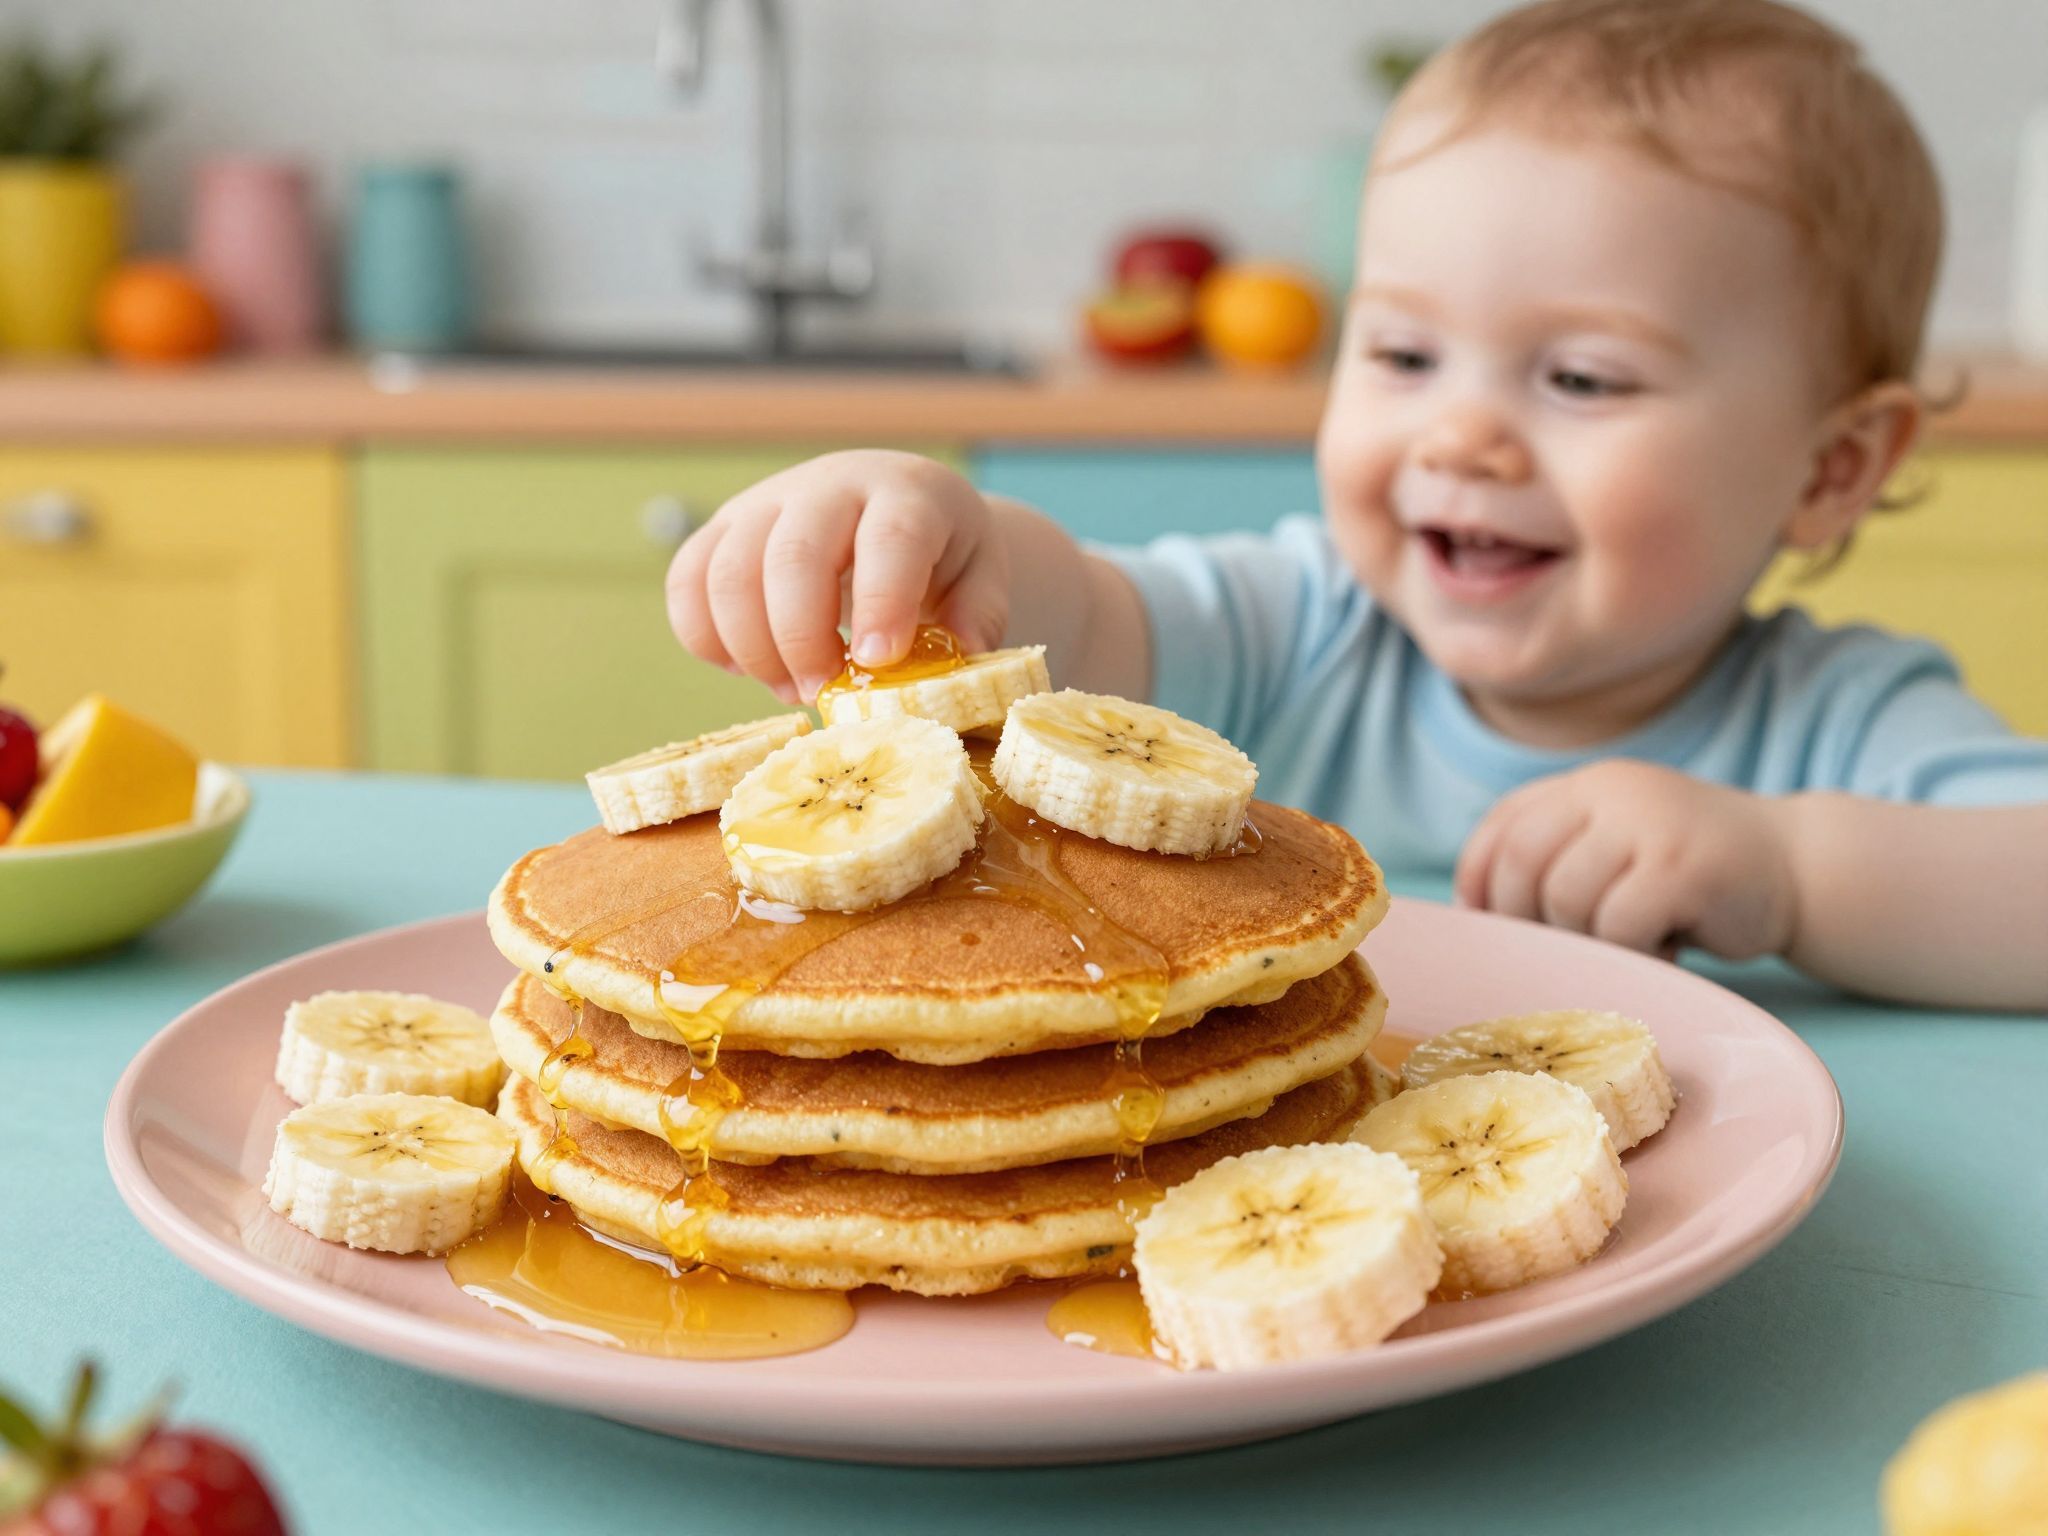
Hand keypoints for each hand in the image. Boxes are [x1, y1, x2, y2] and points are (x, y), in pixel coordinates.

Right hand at [665, 450, 1007, 703]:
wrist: (893, 506)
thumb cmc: (940, 553)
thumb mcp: (979, 577)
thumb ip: (975, 617)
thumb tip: (955, 659)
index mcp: (905, 493)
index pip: (889, 538)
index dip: (880, 601)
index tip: (877, 661)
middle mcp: (828, 487)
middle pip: (792, 556)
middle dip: (802, 640)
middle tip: (824, 693)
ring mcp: (765, 503)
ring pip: (727, 573)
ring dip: (753, 649)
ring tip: (794, 689)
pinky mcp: (723, 529)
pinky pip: (687, 582)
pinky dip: (706, 638)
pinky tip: (748, 668)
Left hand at [1454, 760, 1797, 961]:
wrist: (1796, 865)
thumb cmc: (1688, 872)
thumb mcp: (1614, 845)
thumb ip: (1555, 855)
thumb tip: (1473, 911)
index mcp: (1585, 785)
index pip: (1502, 826)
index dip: (1479, 880)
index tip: (1486, 924)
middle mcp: (1611, 791)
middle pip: (1522, 862)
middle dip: (1527, 917)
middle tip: (1565, 945)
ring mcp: (1648, 824)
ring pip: (1565, 898)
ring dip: (1587, 938)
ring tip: (1630, 940)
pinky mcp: (1683, 866)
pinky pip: (1618, 924)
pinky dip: (1631, 950)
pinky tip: (1666, 945)